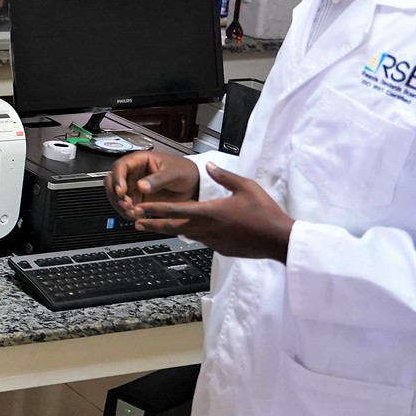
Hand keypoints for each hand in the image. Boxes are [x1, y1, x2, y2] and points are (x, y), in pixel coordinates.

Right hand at [106, 151, 199, 220]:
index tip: (121, 191)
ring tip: (133, 212)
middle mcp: (133, 174)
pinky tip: (136, 215)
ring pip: (116, 196)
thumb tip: (140, 186)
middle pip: (112, 181)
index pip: (120, 166)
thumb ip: (158, 179)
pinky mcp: (138, 199)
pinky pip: (126, 206)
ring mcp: (134, 187)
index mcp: (140, 161)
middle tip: (125, 203)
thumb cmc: (185, 171)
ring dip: (120, 205)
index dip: (117, 178)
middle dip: (115, 194)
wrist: (194, 185)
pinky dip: (127, 212)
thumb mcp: (174, 172)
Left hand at [134, 164, 293, 260]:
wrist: (279, 239)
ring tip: (156, 227)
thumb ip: (223, 176)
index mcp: (210, 211)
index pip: (175, 210)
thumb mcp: (246, 186)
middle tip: (136, 222)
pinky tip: (191, 230)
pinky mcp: (220, 249)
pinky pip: (202, 240)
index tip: (140, 208)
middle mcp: (207, 228)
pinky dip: (192, 234)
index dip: (155, 209)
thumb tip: (209, 166)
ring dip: (170, 230)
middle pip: (173, 227)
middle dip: (153, 224)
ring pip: (186, 234)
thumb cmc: (265, 212)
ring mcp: (213, 241)